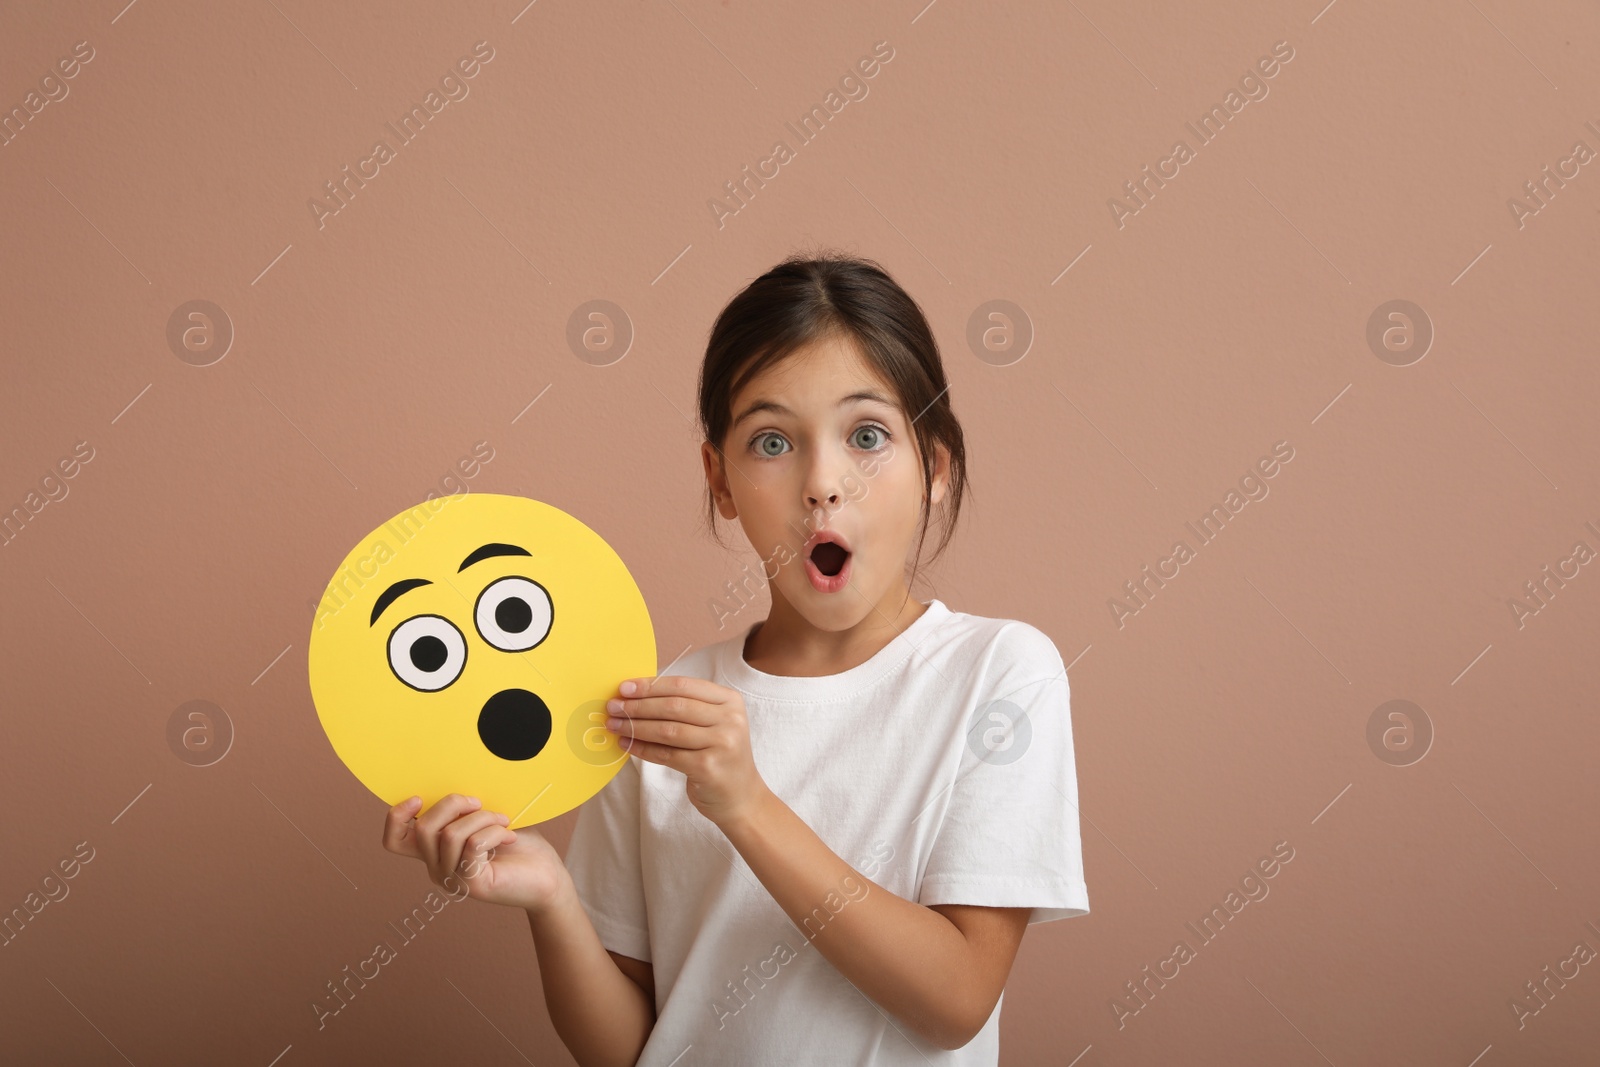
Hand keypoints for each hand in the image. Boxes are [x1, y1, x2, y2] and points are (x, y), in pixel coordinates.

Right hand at [382, 793, 570, 913]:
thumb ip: (466, 808)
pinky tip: (510, 836)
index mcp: (435, 850)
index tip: (420, 797)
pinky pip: (473, 845)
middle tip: (480, 802)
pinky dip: (494, 832)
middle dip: (452, 804)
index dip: (396, 816)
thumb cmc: (518, 845)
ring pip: (450, 835)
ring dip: (482, 818)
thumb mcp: (486, 818)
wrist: (547, 877)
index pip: (394, 840)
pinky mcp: (472, 884)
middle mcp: (437, 868)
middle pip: (423, 829)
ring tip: (503, 821)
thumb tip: (457, 783)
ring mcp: (452, 879)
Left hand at [606, 675, 769, 827]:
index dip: (651, 685)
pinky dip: (642, 749)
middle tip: (613, 707)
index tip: (624, 687)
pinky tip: (626, 745)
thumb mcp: (712, 724)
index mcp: (729, 700)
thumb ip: (685, 707)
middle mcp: (730, 719)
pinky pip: (666, 754)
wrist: (740, 796)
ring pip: (667, 730)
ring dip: (635, 726)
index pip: (683, 686)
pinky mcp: (708, 766)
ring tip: (614, 725)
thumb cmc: (719, 755)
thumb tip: (636, 695)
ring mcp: (721, 743)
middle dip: (638, 705)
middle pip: (674, 706)